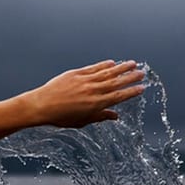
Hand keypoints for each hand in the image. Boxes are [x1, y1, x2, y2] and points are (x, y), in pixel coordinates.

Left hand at [22, 60, 145, 128]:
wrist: (41, 105)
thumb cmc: (60, 117)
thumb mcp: (82, 121)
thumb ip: (100, 117)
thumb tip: (115, 116)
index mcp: (95, 104)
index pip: (118, 97)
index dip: (131, 92)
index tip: (141, 88)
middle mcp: (92, 91)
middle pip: (116, 82)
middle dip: (130, 77)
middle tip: (142, 73)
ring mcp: (85, 81)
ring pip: (107, 72)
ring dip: (121, 68)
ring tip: (133, 63)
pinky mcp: (76, 74)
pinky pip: (94, 68)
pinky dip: (104, 65)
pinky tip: (112, 62)